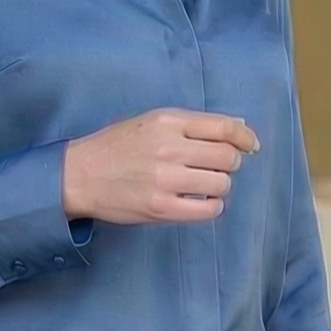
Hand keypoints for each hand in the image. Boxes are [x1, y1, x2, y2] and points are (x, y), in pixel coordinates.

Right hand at [60, 108, 258, 225]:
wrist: (79, 175)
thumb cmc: (116, 147)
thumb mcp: (151, 122)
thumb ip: (191, 125)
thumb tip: (237, 126)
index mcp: (168, 122)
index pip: (224, 126)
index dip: (245, 137)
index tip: (250, 145)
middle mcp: (169, 148)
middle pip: (228, 157)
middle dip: (231, 163)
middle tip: (217, 167)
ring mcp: (165, 179)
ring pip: (221, 183)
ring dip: (219, 185)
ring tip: (203, 184)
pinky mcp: (161, 207)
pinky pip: (207, 209)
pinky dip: (211, 205)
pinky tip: (200, 201)